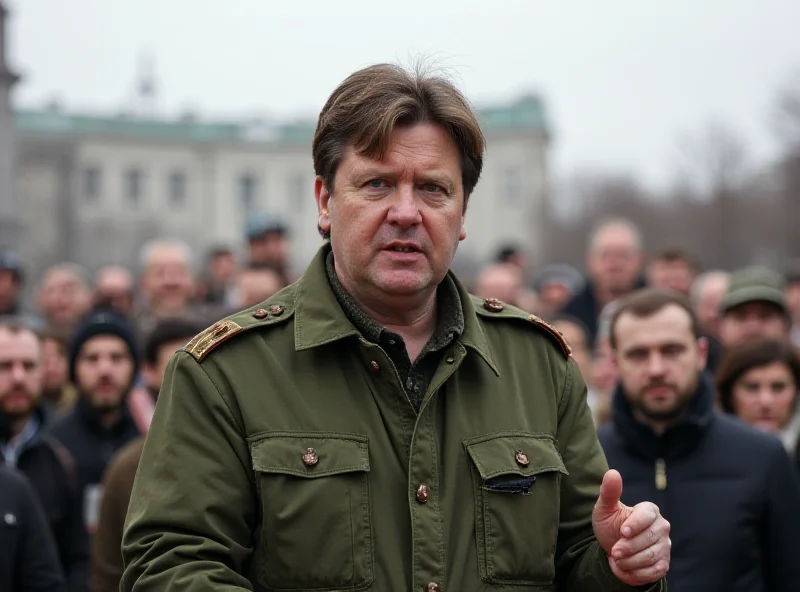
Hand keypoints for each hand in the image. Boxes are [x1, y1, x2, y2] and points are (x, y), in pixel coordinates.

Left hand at [592, 469, 670, 586]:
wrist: (613, 547)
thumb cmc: (610, 524)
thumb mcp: (605, 508)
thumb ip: (609, 491)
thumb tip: (612, 473)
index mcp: (650, 511)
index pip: (647, 516)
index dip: (635, 525)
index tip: (623, 531)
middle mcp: (661, 528)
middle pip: (649, 539)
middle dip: (628, 547)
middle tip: (614, 551)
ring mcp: (664, 547)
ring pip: (650, 557)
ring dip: (629, 562)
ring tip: (616, 558)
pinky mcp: (663, 564)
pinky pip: (652, 572)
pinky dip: (634, 574)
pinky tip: (622, 568)